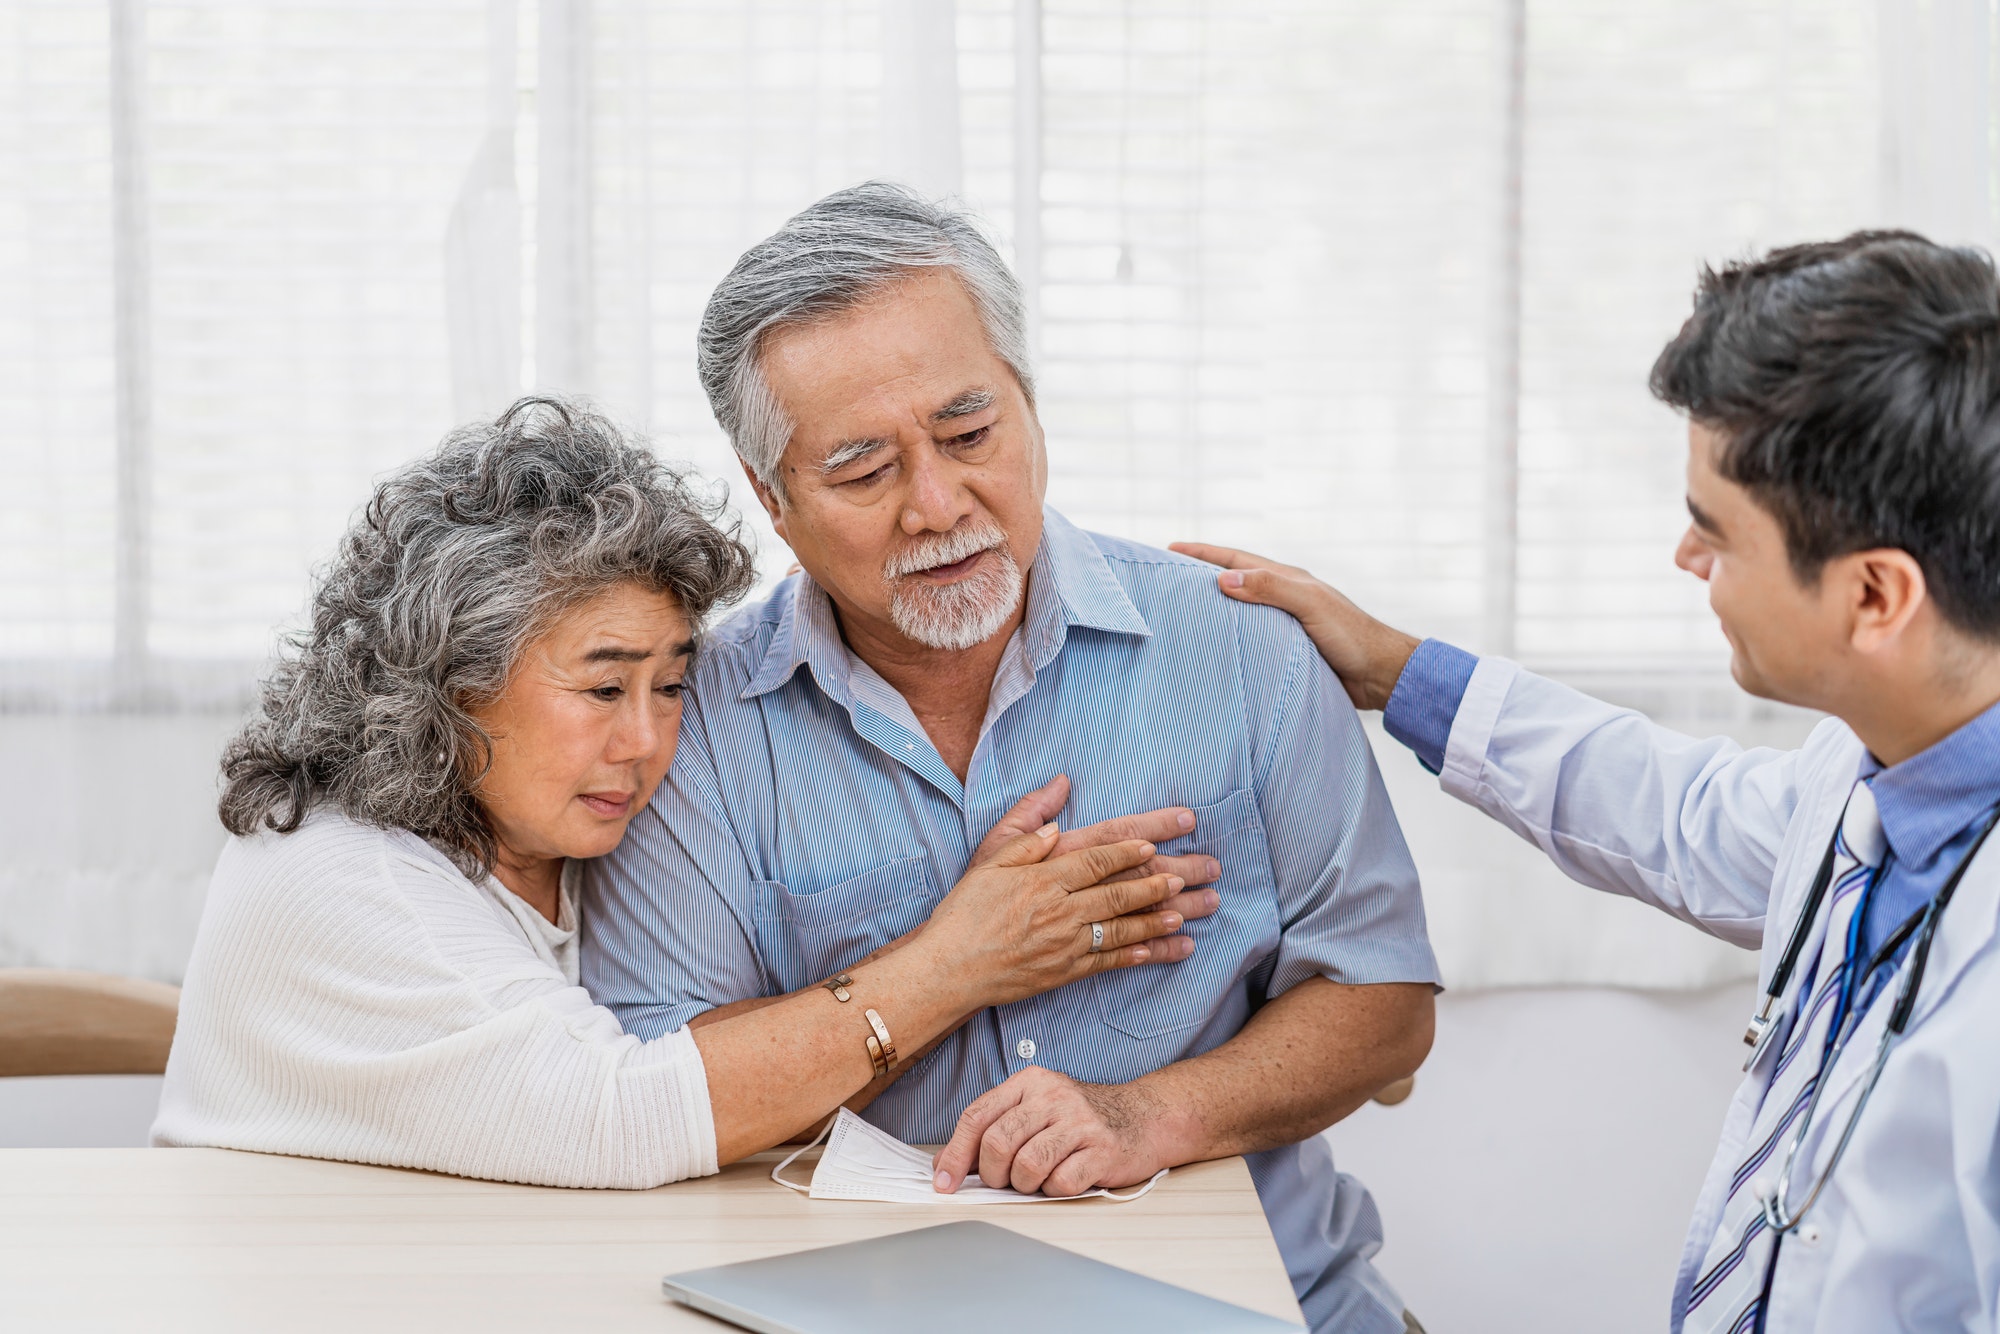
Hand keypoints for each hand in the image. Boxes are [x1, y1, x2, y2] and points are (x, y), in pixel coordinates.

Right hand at [917, 827, 1199, 1011]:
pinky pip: (1107, 962)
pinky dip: (1135, 956)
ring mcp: (1064, 944)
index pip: (1094, 860)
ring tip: (1186, 913)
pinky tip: (1158, 950)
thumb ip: (1025, 837)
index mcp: (1042, 879)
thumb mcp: (988, 861)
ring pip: (1121, 929)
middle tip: (1187, 875)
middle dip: (1156, 884)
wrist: (948, 968)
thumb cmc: (964, 912)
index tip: (1152, 845)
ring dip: (1156, 921)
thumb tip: (1058, 822)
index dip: (1127, 852)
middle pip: (1117, 893)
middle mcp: (1059, 910)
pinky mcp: (1064, 972)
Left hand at [931, 1067, 1166, 1196]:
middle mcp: (1053, 1096)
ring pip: (1026, 1167)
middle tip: (1005, 1181)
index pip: (977, 1116)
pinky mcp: (1102, 1150)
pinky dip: (1056, 1190)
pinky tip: (1066, 1178)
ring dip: (1026, 1184)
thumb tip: (947, 1164)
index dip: (955, 1154)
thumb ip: (993, 1130)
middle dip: (993, 1174)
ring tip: (1039, 1178)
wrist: (1143, 1118)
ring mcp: (1079, 1122)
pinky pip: (1060, 1183)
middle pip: (997, 1143)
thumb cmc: (1081, 1120)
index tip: (944, 1182)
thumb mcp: (1035, 1110)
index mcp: (1029, 1082)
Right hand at [1168, 542, 1420, 711]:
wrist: (1379, 675)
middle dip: (1200, 578)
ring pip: (1238, 613)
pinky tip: (1211, 651)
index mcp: (1286, 580)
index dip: (1203, 554)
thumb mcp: (1309, 604)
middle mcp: (1281, 600)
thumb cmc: (1351, 635)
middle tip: (1165, 580)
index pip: (1236, 561)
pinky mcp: (1284, 653)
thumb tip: (1222, 579)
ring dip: (1211, 611)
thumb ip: (1269, 588)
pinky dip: (1226, 641)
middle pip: (1232, 584)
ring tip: (1179, 615)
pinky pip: (1247, 642)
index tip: (1170, 549)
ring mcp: (1282, 626)